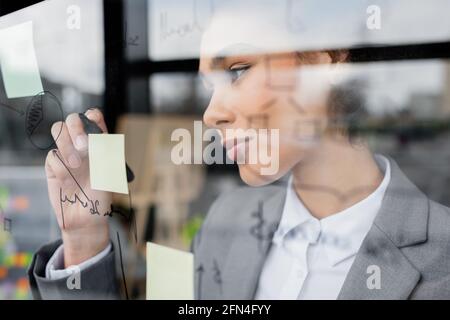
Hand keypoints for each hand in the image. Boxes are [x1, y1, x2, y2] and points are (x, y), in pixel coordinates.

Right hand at [45, 109, 110, 266]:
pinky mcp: (53, 165)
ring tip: (77, 166)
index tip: (95, 127)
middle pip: (71, 119)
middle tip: (84, 146)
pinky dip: (60, 167)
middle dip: (76, 128)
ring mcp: (66, 152)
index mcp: (98, 141)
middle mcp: (81, 143)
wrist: (87, 215)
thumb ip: (104, 151)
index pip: (93, 118)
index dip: (92, 117)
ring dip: (67, 146)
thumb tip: (95, 136)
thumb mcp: (110, 171)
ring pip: (58, 132)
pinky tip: (68, 180)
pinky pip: (52, 156)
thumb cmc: (102, 194)